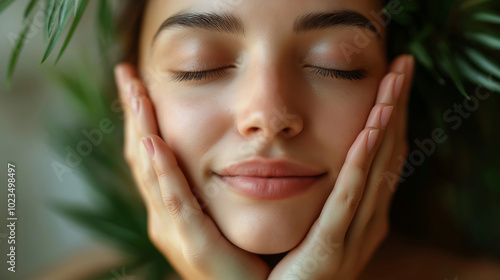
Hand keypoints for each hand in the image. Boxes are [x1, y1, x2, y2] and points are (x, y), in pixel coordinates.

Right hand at [114, 64, 269, 279]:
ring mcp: (175, 230)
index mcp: (173, 206)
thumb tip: (223, 145)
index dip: (142, 116)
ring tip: (136, 91)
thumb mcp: (225, 210)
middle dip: (134, 113)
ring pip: (151, 172)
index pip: (150, 152)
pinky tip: (154, 141)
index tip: (138, 81)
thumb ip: (215, 182)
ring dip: (142, 129)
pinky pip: (175, 201)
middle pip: (142, 155)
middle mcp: (165, 216)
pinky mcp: (194, 244)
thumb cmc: (248, 254)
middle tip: (126, 72)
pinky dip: (163, 171)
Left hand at [268, 54, 414, 279]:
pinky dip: (361, 164)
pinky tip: (370, 131)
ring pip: (374, 170)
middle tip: (403, 65)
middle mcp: (365, 221)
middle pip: (386, 154)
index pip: (381, 153)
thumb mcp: (311, 221)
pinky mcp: (329, 248)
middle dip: (395, 107)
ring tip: (392, 85)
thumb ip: (320, 192)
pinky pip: (348, 199)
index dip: (390, 114)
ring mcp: (352, 236)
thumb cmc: (289, 267)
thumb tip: (316, 155)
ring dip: (385, 125)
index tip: (392, 76)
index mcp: (361, 213)